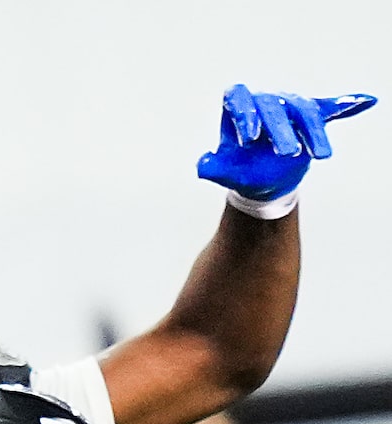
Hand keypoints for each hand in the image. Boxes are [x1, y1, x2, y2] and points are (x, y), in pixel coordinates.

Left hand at [198, 86, 375, 202]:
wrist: (262, 180)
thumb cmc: (242, 170)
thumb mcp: (227, 171)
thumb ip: (214, 168)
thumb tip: (202, 166)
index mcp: (241, 109)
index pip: (239, 98)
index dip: (244, 113)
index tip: (249, 137)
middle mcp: (266, 102)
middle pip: (274, 107)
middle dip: (282, 130)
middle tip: (286, 153)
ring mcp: (290, 109)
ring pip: (304, 112)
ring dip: (313, 132)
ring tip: (320, 155)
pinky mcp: (311, 117)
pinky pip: (329, 108)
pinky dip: (347, 105)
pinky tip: (367, 101)